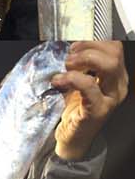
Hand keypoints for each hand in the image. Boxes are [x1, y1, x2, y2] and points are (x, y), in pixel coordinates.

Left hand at [54, 39, 127, 157]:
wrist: (72, 136)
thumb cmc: (76, 106)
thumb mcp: (81, 79)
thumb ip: (80, 63)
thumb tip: (69, 45)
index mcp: (116, 76)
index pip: (115, 47)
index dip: (94, 41)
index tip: (75, 46)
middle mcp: (119, 86)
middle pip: (115, 53)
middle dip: (89, 48)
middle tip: (70, 56)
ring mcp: (111, 99)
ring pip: (109, 66)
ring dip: (84, 60)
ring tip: (67, 67)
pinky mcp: (99, 110)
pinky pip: (89, 86)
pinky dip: (72, 78)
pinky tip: (59, 81)